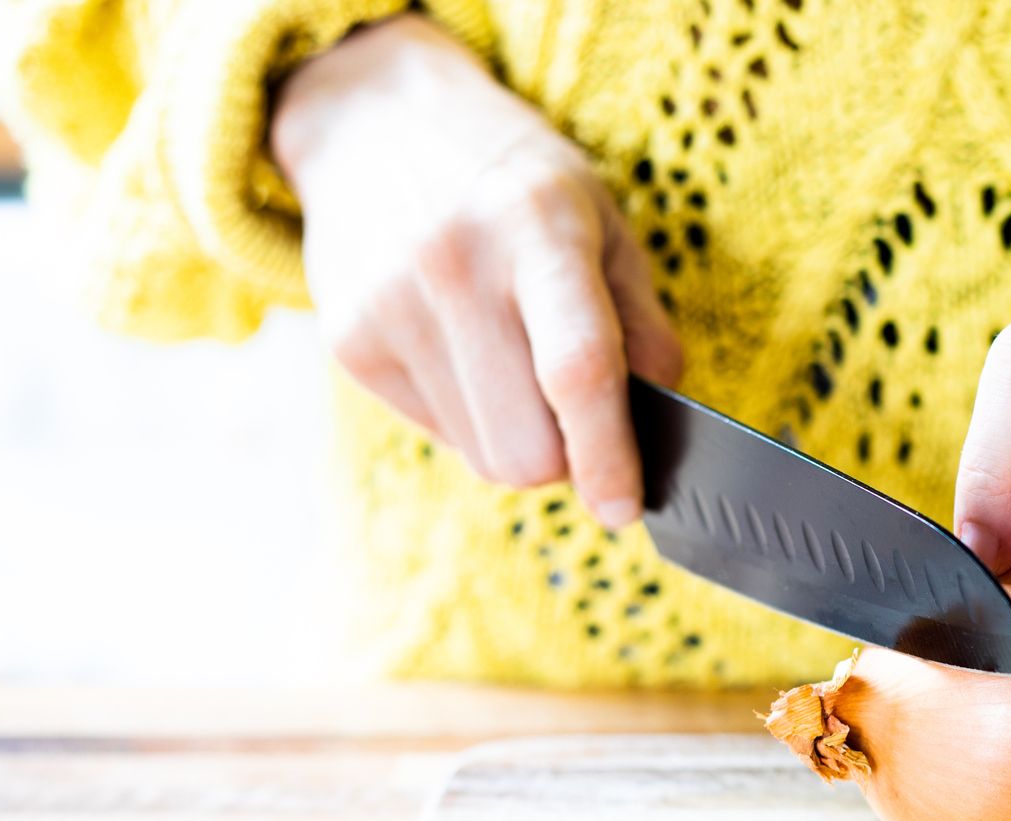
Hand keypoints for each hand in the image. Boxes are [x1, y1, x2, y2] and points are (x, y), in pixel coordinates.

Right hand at [272, 15, 680, 527]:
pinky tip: (466, 351)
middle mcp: (453, 266)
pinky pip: (439, 435)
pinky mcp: (350, 344)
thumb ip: (641, 322)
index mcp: (536, 228)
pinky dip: (470, 417)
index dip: (608, 456)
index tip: (625, 509)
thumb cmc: (514, 181)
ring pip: (483, 457)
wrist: (372, 121)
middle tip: (579, 414)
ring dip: (518, 437)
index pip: (576, 370)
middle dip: (567, 457)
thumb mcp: (602, 221)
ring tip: (514, 360)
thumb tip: (660, 417)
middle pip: (524, 449)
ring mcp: (389, 308)